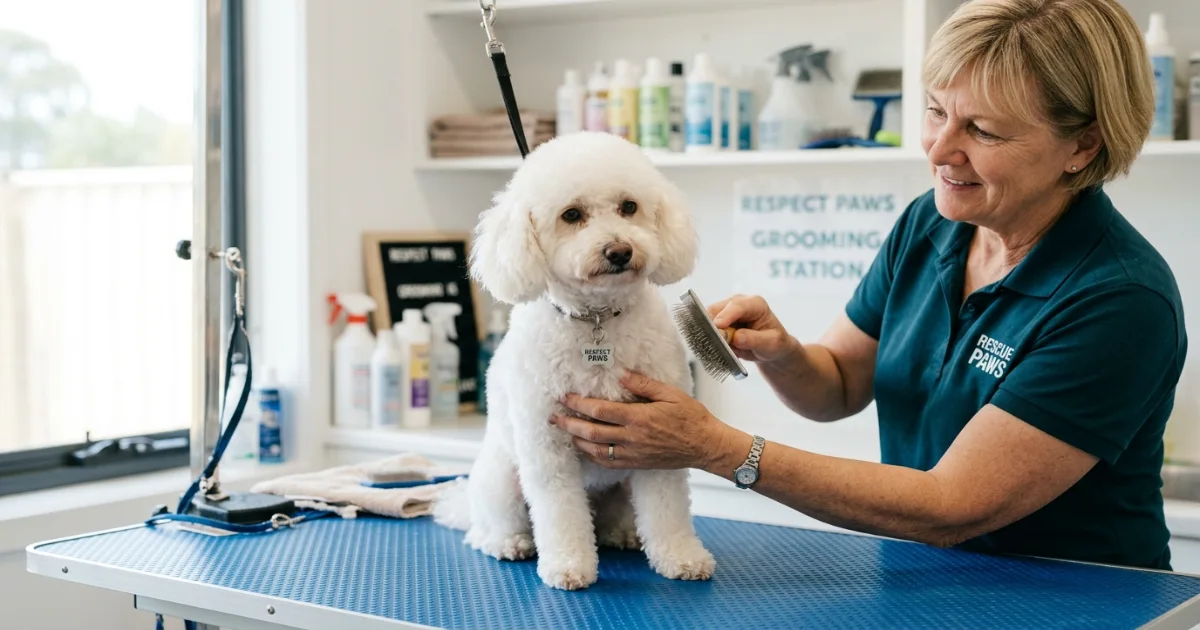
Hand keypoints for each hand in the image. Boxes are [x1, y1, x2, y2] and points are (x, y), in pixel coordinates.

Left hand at [551, 370, 730, 470]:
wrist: (706, 446)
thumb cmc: (691, 418)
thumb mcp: (670, 394)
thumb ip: (643, 385)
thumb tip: (620, 375)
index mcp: (639, 418)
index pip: (600, 411)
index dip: (579, 404)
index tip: (566, 397)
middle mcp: (632, 438)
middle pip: (591, 432)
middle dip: (569, 424)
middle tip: (554, 417)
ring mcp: (633, 454)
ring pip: (596, 451)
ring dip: (577, 441)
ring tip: (565, 432)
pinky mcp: (637, 464)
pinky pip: (608, 463)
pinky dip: (592, 456)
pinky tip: (586, 448)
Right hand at [707, 294, 799, 363]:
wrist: (768, 348)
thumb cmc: (774, 343)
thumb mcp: (771, 344)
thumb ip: (754, 339)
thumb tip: (736, 338)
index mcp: (755, 304)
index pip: (737, 306)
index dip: (726, 315)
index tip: (718, 326)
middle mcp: (738, 303)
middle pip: (717, 310)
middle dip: (713, 326)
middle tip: (713, 344)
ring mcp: (725, 311)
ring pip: (707, 318)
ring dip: (709, 333)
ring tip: (716, 349)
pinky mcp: (717, 321)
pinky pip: (706, 328)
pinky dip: (707, 337)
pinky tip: (714, 348)